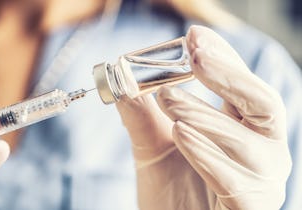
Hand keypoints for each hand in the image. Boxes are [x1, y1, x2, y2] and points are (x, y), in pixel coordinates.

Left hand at [117, 26, 291, 209]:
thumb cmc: (171, 193)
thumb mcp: (152, 145)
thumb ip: (142, 112)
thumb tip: (122, 75)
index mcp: (245, 129)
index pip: (243, 86)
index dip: (224, 59)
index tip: (195, 37)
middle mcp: (264, 150)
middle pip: (262, 103)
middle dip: (228, 75)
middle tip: (196, 54)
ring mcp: (262, 180)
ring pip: (244, 140)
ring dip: (202, 114)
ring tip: (168, 97)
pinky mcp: (251, 208)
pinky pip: (232, 178)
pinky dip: (204, 152)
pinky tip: (180, 133)